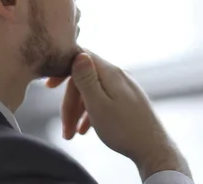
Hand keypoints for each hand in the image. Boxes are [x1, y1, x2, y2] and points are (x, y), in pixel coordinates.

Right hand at [46, 52, 191, 180]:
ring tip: (71, 134)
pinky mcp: (128, 100)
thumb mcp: (98, 104)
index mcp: (110, 73)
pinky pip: (104, 100)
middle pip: (85, 79)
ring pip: (93, 92)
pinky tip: (85, 130)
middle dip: (70, 102)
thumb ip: (86, 79)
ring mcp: (124, 88)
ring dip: (79, 111)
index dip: (63, 69)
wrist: (154, 150)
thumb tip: (78, 53)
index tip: (49, 86)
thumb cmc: (124, 130)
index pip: (82, 57)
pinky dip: (91, 113)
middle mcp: (118, 75)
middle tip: (64, 128)